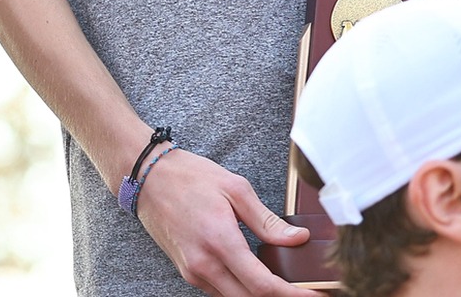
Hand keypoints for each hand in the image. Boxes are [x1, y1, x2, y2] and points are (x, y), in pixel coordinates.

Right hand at [135, 148, 309, 295]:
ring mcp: (192, 270)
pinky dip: (240, 288)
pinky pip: (219, 290)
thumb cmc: (187, 176)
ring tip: (281, 284)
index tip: (315, 296)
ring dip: (258, 294)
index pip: (263, 285)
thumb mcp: (234, 189)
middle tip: (304, 292)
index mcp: (219, 241)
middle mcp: (203, 263)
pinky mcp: (186, 270)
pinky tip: (253, 276)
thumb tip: (297, 240)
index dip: (293, 296)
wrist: (144, 176)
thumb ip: (267, 221)